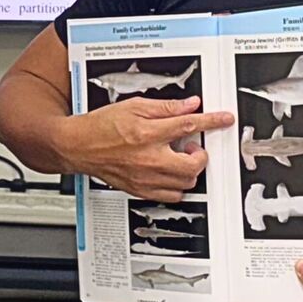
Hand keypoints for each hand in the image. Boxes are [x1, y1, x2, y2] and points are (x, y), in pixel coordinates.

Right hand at [54, 97, 232, 201]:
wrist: (78, 146)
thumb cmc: (100, 126)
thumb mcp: (133, 106)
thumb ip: (165, 107)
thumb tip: (190, 105)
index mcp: (147, 133)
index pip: (188, 125)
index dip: (212, 121)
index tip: (224, 119)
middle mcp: (149, 158)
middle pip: (193, 163)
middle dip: (199, 154)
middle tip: (191, 146)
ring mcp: (146, 178)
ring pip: (186, 182)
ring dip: (188, 169)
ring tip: (177, 158)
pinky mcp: (141, 190)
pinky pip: (172, 196)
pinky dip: (177, 186)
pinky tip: (169, 173)